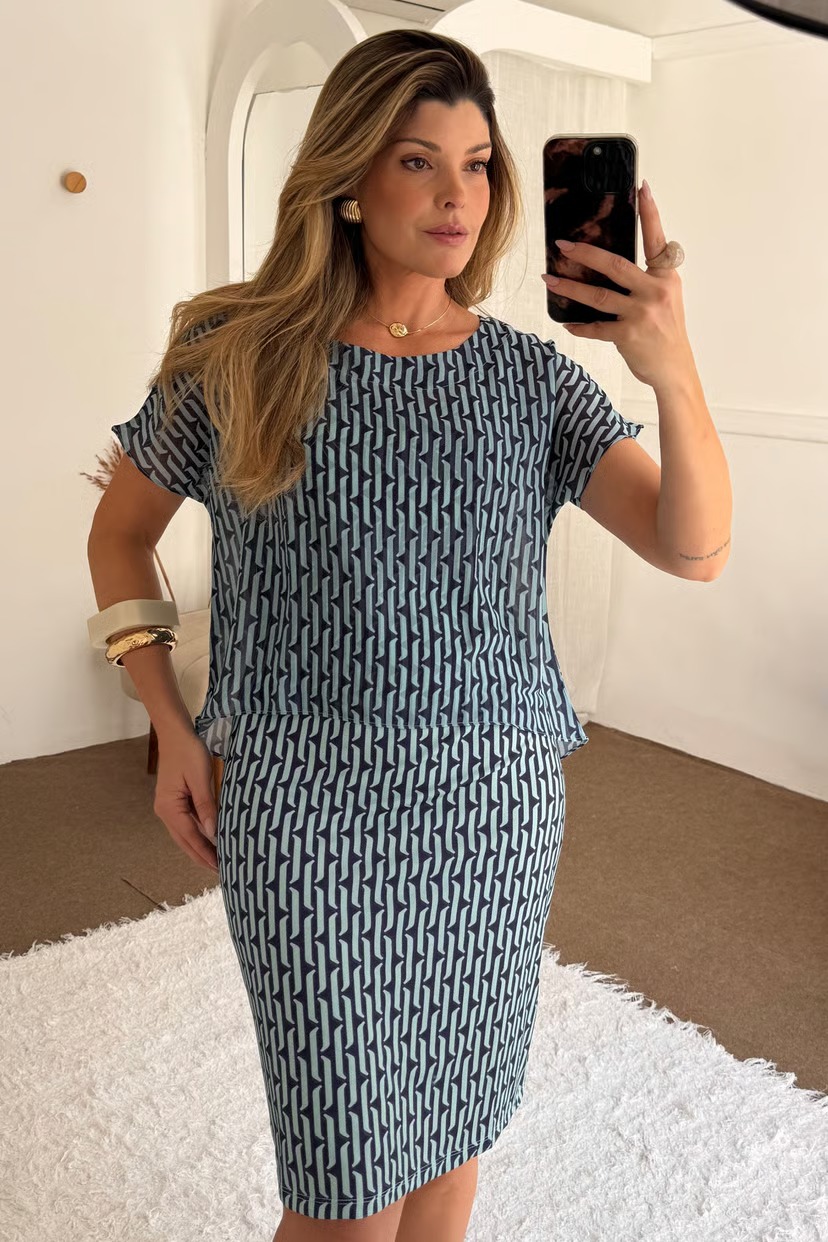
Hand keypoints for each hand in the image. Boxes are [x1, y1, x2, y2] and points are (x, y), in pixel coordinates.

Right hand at [154, 731, 218, 871]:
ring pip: (184, 835)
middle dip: (201, 857)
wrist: (175, 734)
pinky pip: (186, 824)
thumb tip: (212, 832)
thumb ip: (206, 805)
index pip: (191, 837)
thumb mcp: (200, 777)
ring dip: (199, 848)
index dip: (205, 853)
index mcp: (169, 807)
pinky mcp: (174, 802)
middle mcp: (165, 811)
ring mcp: (168, 808)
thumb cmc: (188, 752)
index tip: (219, 867)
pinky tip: (209, 840)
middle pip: (185, 841)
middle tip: (220, 871)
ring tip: (216, 860)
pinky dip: (197, 835)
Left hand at [542, 182, 694, 388]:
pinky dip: (579, 326)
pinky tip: (566, 323)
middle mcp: (655, 291)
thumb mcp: (665, 298)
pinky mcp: (628, 335)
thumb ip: (646, 279)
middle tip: (563, 245)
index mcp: (666, 276)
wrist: (675, 369)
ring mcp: (641, 313)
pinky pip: (596, 327)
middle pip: (614, 265)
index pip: (657, 239)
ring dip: (569, 288)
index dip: (650, 213)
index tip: (641, 188)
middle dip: (585, 254)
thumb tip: (609, 264)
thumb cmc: (667, 332)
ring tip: (549, 280)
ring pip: (598, 296)